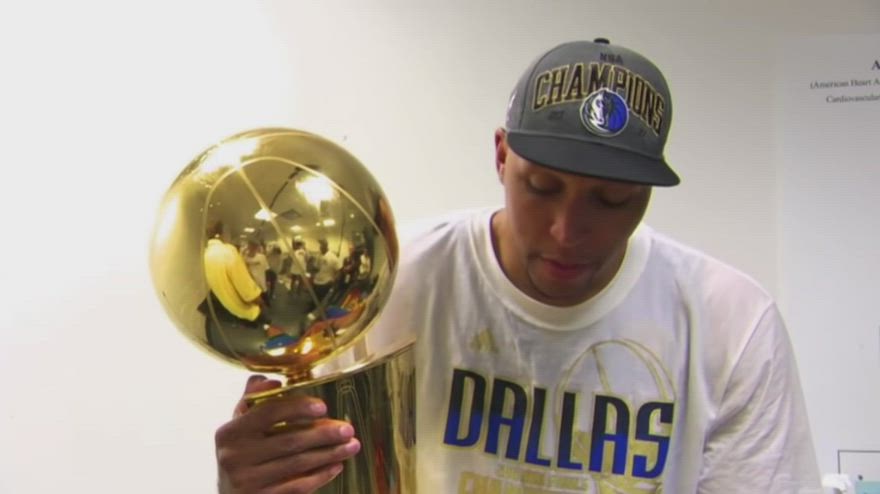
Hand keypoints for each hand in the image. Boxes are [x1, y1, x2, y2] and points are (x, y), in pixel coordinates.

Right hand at [216, 376, 360, 493]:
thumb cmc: (239, 453)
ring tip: (351, 446)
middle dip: (323, 434)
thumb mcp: (239, 425)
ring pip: (298, 464)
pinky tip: (336, 466)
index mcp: (230, 432)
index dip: (297, 407)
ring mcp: (248, 481)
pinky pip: (298, 486)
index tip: (323, 407)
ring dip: (329, 454)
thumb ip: (254, 400)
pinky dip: (320, 476)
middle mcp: (235, 457)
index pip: (268, 413)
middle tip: (348, 429)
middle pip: (289, 440)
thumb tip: (273, 382)